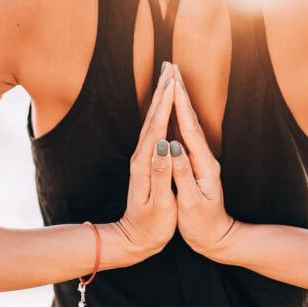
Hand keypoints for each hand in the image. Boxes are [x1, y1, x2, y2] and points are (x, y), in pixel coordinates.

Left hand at [115, 61, 177, 259]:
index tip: (174, 82)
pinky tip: (164, 105)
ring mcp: (141, 158)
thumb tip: (164, 146)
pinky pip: (154, 129)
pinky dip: (160, 112)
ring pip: (152, 120)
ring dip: (160, 97)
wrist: (133, 241)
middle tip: (170, 66)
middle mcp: (140, 157)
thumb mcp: (159, 204)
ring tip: (169, 77)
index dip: (167, 104)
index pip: (158, 128)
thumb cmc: (150, 227)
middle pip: (153, 117)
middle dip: (162, 90)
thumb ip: (161, 174)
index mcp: (145, 164)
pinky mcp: (145, 162)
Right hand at [168, 64, 239, 258]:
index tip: (171, 82)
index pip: (189, 129)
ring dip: (179, 100)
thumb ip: (182, 174)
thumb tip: (172, 147)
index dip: (179, 104)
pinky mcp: (195, 164)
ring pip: (187, 123)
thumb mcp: (191, 203)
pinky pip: (184, 133)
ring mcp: (201, 159)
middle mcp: (204, 157)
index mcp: (204, 165)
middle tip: (170, 67)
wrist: (218, 239)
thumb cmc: (203, 225)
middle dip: (179, 92)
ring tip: (170, 78)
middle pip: (190, 118)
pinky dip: (177, 116)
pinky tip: (170, 108)